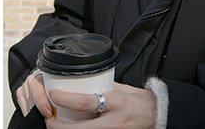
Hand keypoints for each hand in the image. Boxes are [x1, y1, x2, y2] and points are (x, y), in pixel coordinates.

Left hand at [17, 83, 155, 127]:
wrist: (156, 116)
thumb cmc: (138, 100)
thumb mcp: (120, 89)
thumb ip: (102, 87)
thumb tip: (82, 81)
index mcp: (115, 102)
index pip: (87, 101)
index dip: (67, 99)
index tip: (53, 93)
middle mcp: (113, 121)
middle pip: (81, 128)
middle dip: (60, 126)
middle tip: (48, 120)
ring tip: (56, 126)